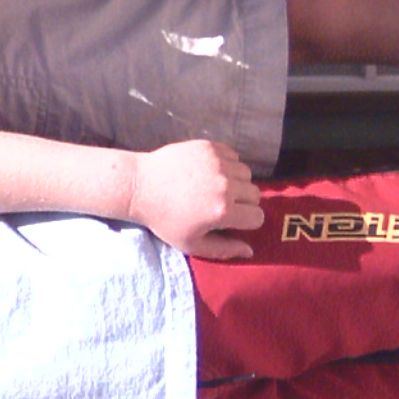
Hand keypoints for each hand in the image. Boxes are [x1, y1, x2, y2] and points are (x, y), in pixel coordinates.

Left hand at [124, 141, 262, 258]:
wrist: (140, 186)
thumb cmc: (164, 219)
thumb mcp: (191, 244)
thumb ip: (224, 250)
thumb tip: (250, 251)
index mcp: (223, 211)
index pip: (257, 217)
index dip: (246, 222)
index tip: (231, 221)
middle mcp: (226, 185)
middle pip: (255, 195)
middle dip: (243, 203)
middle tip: (222, 205)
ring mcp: (218, 163)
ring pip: (247, 174)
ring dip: (237, 182)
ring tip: (216, 188)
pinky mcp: (210, 147)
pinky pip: (233, 156)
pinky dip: (227, 165)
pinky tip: (209, 173)